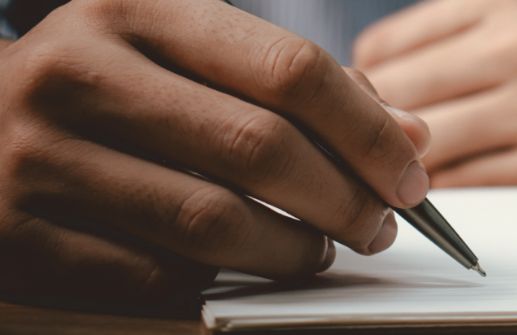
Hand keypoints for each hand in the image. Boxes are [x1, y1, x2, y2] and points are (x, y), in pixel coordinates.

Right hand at [0, 0, 427, 303]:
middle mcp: (80, 72)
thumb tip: (410, 134)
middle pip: (260, 147)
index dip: (369, 131)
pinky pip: (156, 274)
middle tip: (379, 225)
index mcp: (134, 11)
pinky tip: (242, 270)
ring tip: (318, 251)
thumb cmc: (107, 91)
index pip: (289, 68)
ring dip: (292, 249)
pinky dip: (218, 281)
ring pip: (213, 221)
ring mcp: (40, 156)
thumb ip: (294, 87)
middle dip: (344, 198)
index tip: (412, 175)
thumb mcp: (186, 56)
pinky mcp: (21, 234)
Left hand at [353, 0, 516, 186]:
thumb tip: (377, 64)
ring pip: (426, 144)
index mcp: (508, 2)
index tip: (367, 99)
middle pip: (396, 93)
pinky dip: (448, 189)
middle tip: (373, 141)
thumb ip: (464, 24)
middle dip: (375, 123)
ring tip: (403, 167)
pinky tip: (447, 184)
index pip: (390, 44)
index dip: (365, 79)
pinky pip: (472, 183)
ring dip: (403, 162)